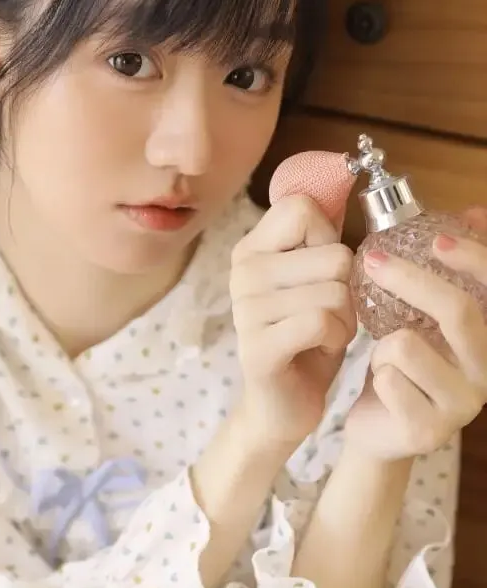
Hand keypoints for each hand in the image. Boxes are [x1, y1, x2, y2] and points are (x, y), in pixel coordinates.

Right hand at [230, 195, 357, 446]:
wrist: (283, 407)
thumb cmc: (307, 338)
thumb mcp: (315, 278)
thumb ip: (320, 236)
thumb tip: (341, 180)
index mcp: (251, 249)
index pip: (304, 208)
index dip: (330, 239)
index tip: (319, 272)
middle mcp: (241, 274)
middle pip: (332, 253)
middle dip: (346, 290)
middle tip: (325, 315)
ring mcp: (245, 311)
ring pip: (334, 291)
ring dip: (345, 319)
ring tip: (322, 335)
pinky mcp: (258, 348)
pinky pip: (322, 321)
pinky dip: (335, 338)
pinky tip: (318, 349)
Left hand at [345, 211, 486, 460]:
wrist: (379, 431)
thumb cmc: (404, 368)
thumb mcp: (427, 319)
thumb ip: (451, 274)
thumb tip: (474, 212)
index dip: (474, 258)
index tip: (438, 238)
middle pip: (457, 311)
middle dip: (410, 279)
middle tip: (372, 260)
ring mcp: (463, 406)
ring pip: (407, 345)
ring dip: (382, 347)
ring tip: (385, 360)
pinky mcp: (429, 430)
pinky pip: (389, 380)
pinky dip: (375, 376)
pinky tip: (382, 389)